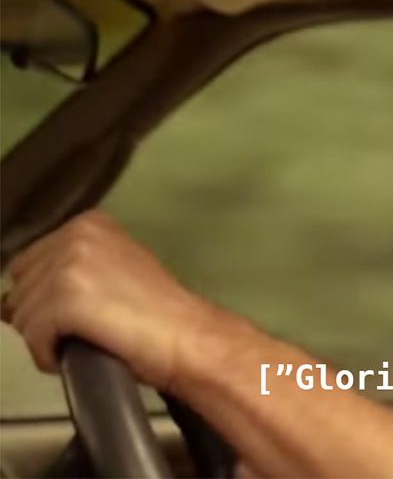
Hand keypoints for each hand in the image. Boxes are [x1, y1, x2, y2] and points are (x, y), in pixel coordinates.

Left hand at [1, 210, 218, 392]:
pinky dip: (48, 355)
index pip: (28, 264)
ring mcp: (70, 266)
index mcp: (89, 224)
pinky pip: (33, 337)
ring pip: (22, 316)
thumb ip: (66, 274)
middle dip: (42, 316)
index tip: (79, 311)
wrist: (186, 337)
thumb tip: (6, 304)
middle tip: (83, 329)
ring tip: (86, 341)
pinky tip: (78, 352)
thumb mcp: (112, 274)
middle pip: (20, 289)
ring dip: (47, 338)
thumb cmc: (159, 314)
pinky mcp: (66, 300)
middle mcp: (75, 236)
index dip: (46, 296)